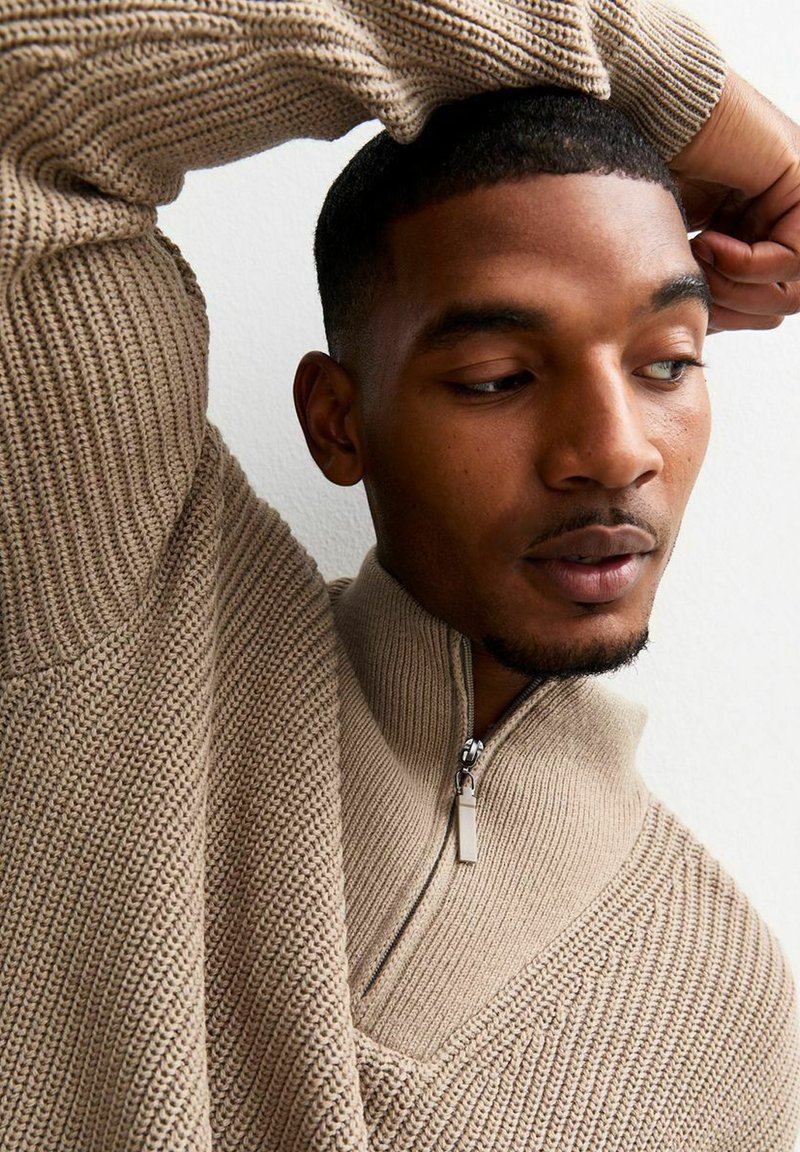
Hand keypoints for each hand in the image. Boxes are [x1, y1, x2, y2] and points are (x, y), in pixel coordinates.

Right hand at [670, 70, 799, 333]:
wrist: (649, 115)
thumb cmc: (648, 170)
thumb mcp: (679, 246)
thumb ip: (704, 283)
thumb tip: (705, 335)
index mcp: (757, 229)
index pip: (767, 304)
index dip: (729, 317)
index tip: (690, 301)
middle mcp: (785, 216)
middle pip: (784, 303)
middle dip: (734, 310)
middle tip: (696, 286)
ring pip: (795, 289)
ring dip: (737, 289)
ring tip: (700, 261)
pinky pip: (796, 257)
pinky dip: (747, 265)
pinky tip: (710, 241)